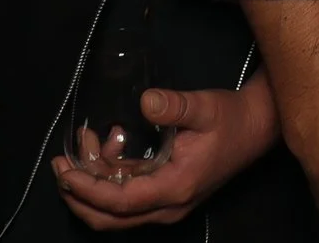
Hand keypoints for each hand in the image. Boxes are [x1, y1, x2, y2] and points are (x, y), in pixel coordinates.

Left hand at [53, 77, 280, 229]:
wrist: (258, 127)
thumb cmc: (232, 118)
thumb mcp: (205, 107)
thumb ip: (175, 106)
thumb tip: (145, 101)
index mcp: (174, 188)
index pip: (119, 201)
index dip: (87, 190)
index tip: (65, 171)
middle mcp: (167, 206)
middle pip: (109, 218)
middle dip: (78, 196)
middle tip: (60, 166)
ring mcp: (166, 203)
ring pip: (115, 209)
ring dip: (92, 183)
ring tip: (85, 144)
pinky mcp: (165, 193)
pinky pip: (128, 196)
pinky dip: (109, 177)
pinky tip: (108, 146)